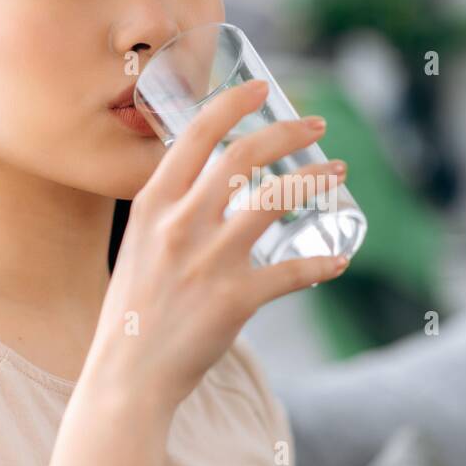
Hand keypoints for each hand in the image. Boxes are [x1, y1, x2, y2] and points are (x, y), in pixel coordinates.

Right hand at [79, 78, 349, 412]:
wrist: (126, 377)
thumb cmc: (133, 311)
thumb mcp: (138, 246)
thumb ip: (169, 213)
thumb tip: (211, 186)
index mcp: (152, 205)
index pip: (195, 133)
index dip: (233, 103)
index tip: (262, 88)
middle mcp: (179, 224)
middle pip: (244, 156)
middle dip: (288, 130)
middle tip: (317, 124)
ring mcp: (208, 261)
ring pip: (276, 200)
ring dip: (315, 180)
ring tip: (338, 171)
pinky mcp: (234, 299)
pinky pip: (293, 273)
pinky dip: (322, 264)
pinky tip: (339, 260)